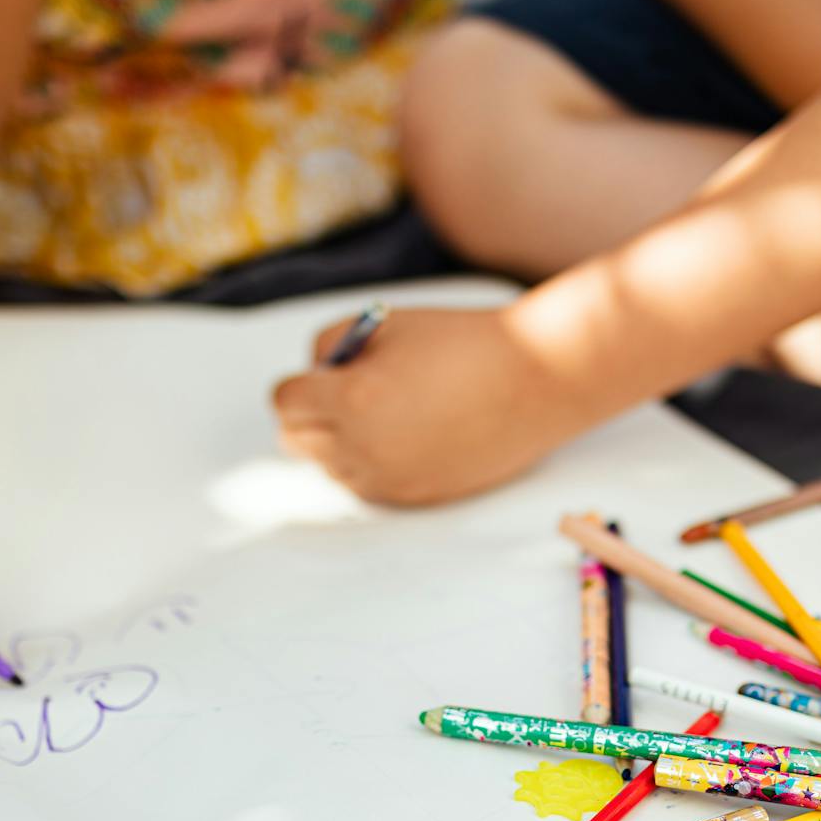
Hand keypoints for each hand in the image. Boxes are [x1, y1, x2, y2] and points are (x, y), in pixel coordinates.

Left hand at [272, 306, 590, 505]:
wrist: (535, 380)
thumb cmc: (463, 343)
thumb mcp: (386, 323)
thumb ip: (331, 345)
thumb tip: (313, 375)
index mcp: (353, 399)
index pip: (286, 403)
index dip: (299, 384)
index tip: (319, 376)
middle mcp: (364, 448)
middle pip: (298, 442)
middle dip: (310, 415)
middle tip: (340, 393)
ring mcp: (390, 479)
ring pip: (331, 468)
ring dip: (339, 441)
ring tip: (381, 412)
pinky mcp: (416, 497)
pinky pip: (368, 485)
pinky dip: (372, 462)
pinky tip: (404, 434)